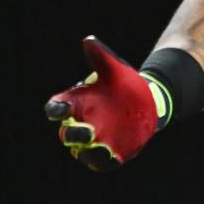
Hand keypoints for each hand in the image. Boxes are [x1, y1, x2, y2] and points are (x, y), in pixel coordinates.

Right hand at [45, 37, 157, 170]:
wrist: (147, 99)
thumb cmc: (123, 83)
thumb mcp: (113, 68)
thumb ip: (100, 56)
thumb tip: (89, 40)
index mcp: (75, 103)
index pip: (56, 108)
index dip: (56, 110)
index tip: (62, 108)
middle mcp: (80, 124)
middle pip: (67, 134)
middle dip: (74, 134)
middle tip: (87, 131)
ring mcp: (95, 140)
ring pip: (82, 152)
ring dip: (88, 152)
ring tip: (100, 148)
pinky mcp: (111, 152)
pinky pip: (103, 162)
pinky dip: (105, 162)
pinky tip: (114, 157)